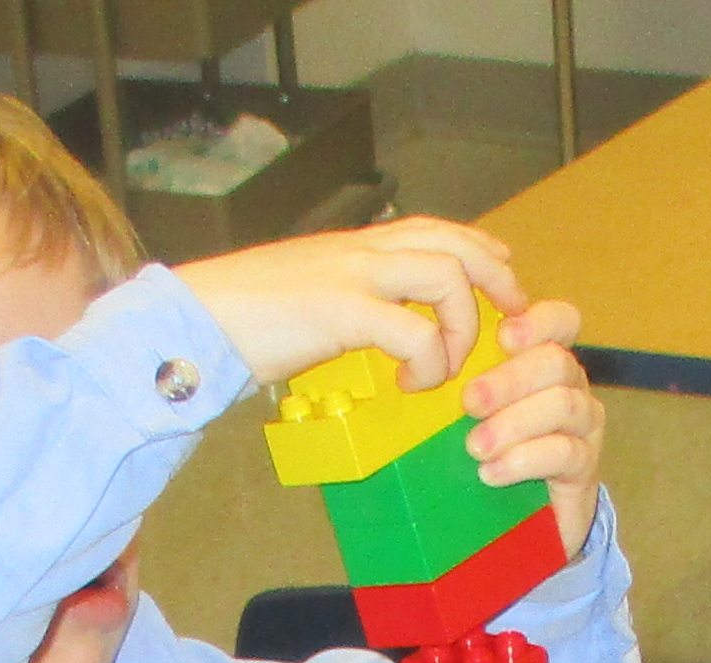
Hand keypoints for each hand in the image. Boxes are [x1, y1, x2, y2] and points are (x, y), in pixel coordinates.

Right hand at [174, 216, 520, 394]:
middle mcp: (360, 249)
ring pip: (446, 277)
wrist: (196, 320)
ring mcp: (352, 274)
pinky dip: (427, 361)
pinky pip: (413, 330)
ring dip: (461, 327)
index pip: (432, 228)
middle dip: (497, 279)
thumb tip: (372, 329)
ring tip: (447, 367)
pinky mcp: (342, 310)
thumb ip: (348, 304)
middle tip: (514, 321)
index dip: (478, 246)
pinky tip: (412, 385)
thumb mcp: (308, 301)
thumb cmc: (244, 321)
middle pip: (455, 244)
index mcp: (354, 246)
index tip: (504, 273)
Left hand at [465, 301, 605, 557]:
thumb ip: (462, 383)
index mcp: (547, 362)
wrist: (525, 523)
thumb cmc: (491, 454)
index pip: (561, 322)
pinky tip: (492, 473)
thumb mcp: (473, 413)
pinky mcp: (585, 468)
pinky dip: (524, 460)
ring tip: (476, 447)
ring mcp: (583, 427)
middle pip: (556, 362)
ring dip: (514, 423)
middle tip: (469, 403)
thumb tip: (415, 368)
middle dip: (509, 380)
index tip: (502, 336)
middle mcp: (572, 387)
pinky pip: (565, 453)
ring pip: (563, 405)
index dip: (537, 321)